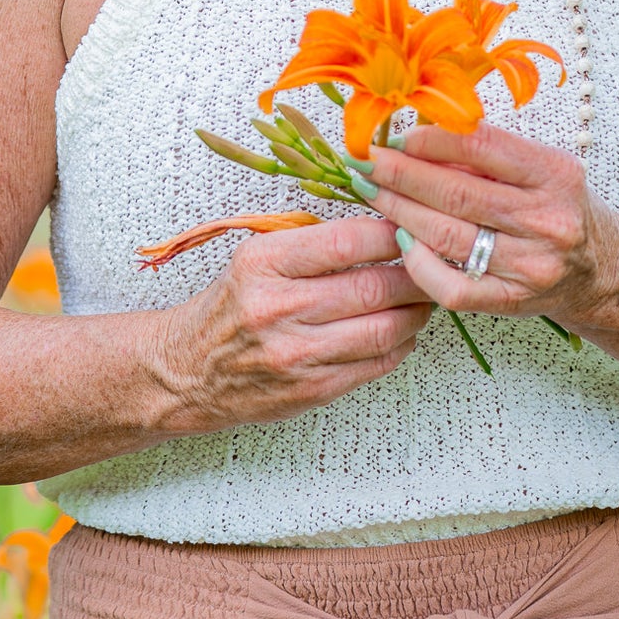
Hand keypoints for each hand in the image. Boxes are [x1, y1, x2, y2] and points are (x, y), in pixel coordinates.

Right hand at [156, 215, 431, 433]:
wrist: (186, 371)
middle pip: (375, 287)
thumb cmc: (230, 307)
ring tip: (424, 297)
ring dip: (417, 311)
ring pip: (385, 329)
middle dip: (416, 274)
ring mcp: (297, 355)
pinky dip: (401, 344)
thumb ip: (314, 244)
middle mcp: (278, 309)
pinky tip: (403, 329)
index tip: (411, 229)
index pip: (349, 242)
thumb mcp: (256, 257)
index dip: (392, 234)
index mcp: (263, 264)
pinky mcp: (312, 390)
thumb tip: (385, 229)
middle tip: (432, 264)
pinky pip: (377, 363)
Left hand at [364, 122, 618, 327]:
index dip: (429, 138)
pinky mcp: (512, 301)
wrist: (600, 270)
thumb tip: (414, 136)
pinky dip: (419, 264)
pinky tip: (400, 242)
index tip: (394, 135)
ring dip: (399, 211)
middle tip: (363, 161)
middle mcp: (547, 219)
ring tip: (370, 192)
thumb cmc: (558, 208)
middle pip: (457, 192)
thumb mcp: (539, 169)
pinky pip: (452, 286)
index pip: (481, 145)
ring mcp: (531, 265)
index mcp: (554, 173)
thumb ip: (486, 154)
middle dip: (400, 174)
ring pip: (448, 236)